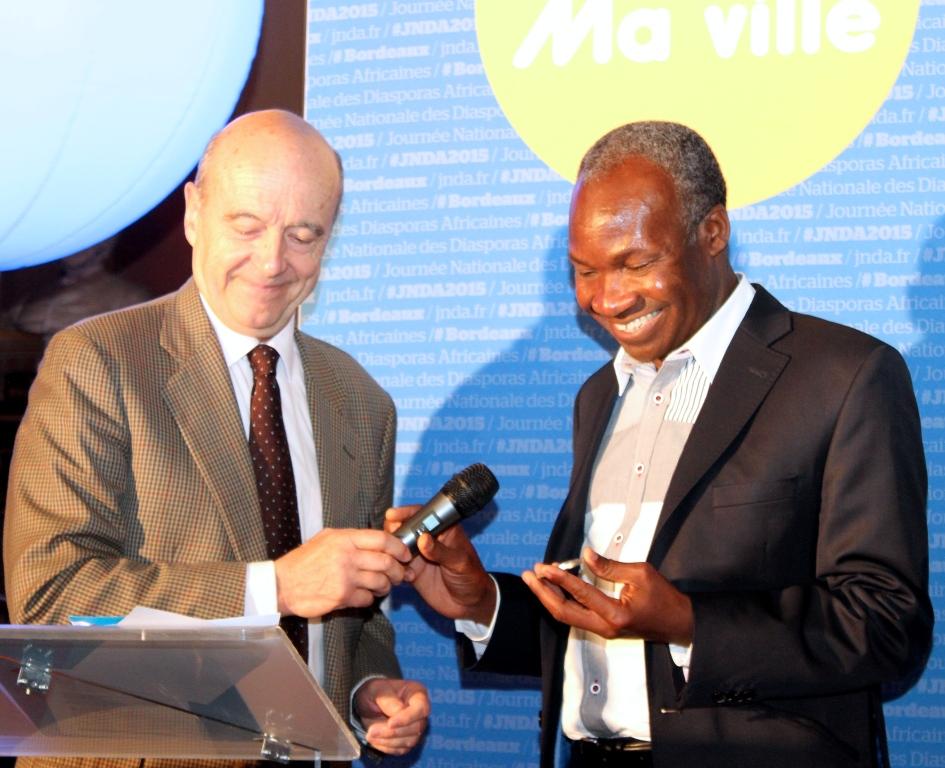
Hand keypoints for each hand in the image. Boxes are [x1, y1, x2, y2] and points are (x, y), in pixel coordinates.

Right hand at [274, 528, 410, 617]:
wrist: (281, 585)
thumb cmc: (303, 561)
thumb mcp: (326, 539)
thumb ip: (350, 538)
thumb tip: (376, 541)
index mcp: (344, 538)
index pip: (382, 539)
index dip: (399, 547)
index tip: (405, 554)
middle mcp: (347, 555)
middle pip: (387, 562)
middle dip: (399, 570)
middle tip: (402, 574)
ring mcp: (345, 577)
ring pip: (380, 581)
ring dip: (387, 586)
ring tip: (385, 586)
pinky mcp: (342, 597)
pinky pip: (367, 599)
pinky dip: (370, 599)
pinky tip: (365, 596)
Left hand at [354, 677, 428, 754]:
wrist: (370, 703)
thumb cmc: (376, 692)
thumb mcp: (378, 690)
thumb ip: (389, 700)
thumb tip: (399, 712)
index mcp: (418, 694)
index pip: (421, 708)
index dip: (407, 718)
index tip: (390, 724)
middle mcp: (420, 712)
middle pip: (416, 728)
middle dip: (393, 732)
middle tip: (371, 730)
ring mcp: (416, 728)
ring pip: (410, 741)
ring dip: (388, 741)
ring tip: (370, 735)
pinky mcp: (408, 740)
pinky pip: (401, 749)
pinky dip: (387, 747)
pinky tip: (374, 739)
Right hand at [385, 505, 495, 624]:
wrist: (470, 604)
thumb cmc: (472, 577)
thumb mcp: (460, 563)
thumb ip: (441, 551)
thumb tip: (422, 539)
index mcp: (443, 530)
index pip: (423, 514)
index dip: (407, 512)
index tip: (393, 515)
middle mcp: (429, 540)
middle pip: (406, 528)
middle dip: (395, 530)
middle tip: (390, 536)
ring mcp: (419, 555)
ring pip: (398, 546)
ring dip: (391, 549)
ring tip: (390, 556)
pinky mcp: (412, 571)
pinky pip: (397, 565)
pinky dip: (392, 567)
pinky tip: (396, 572)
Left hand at [522, 548, 693, 644]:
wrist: (680, 623)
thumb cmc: (665, 598)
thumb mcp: (641, 574)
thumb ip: (610, 566)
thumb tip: (586, 556)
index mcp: (616, 614)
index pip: (581, 594)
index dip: (560, 579)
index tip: (544, 567)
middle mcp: (605, 627)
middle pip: (564, 612)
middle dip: (544, 593)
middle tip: (530, 574)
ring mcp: (603, 630)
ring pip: (567, 616)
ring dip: (549, 598)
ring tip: (535, 580)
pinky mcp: (604, 628)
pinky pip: (576, 616)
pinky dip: (562, 601)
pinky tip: (553, 589)